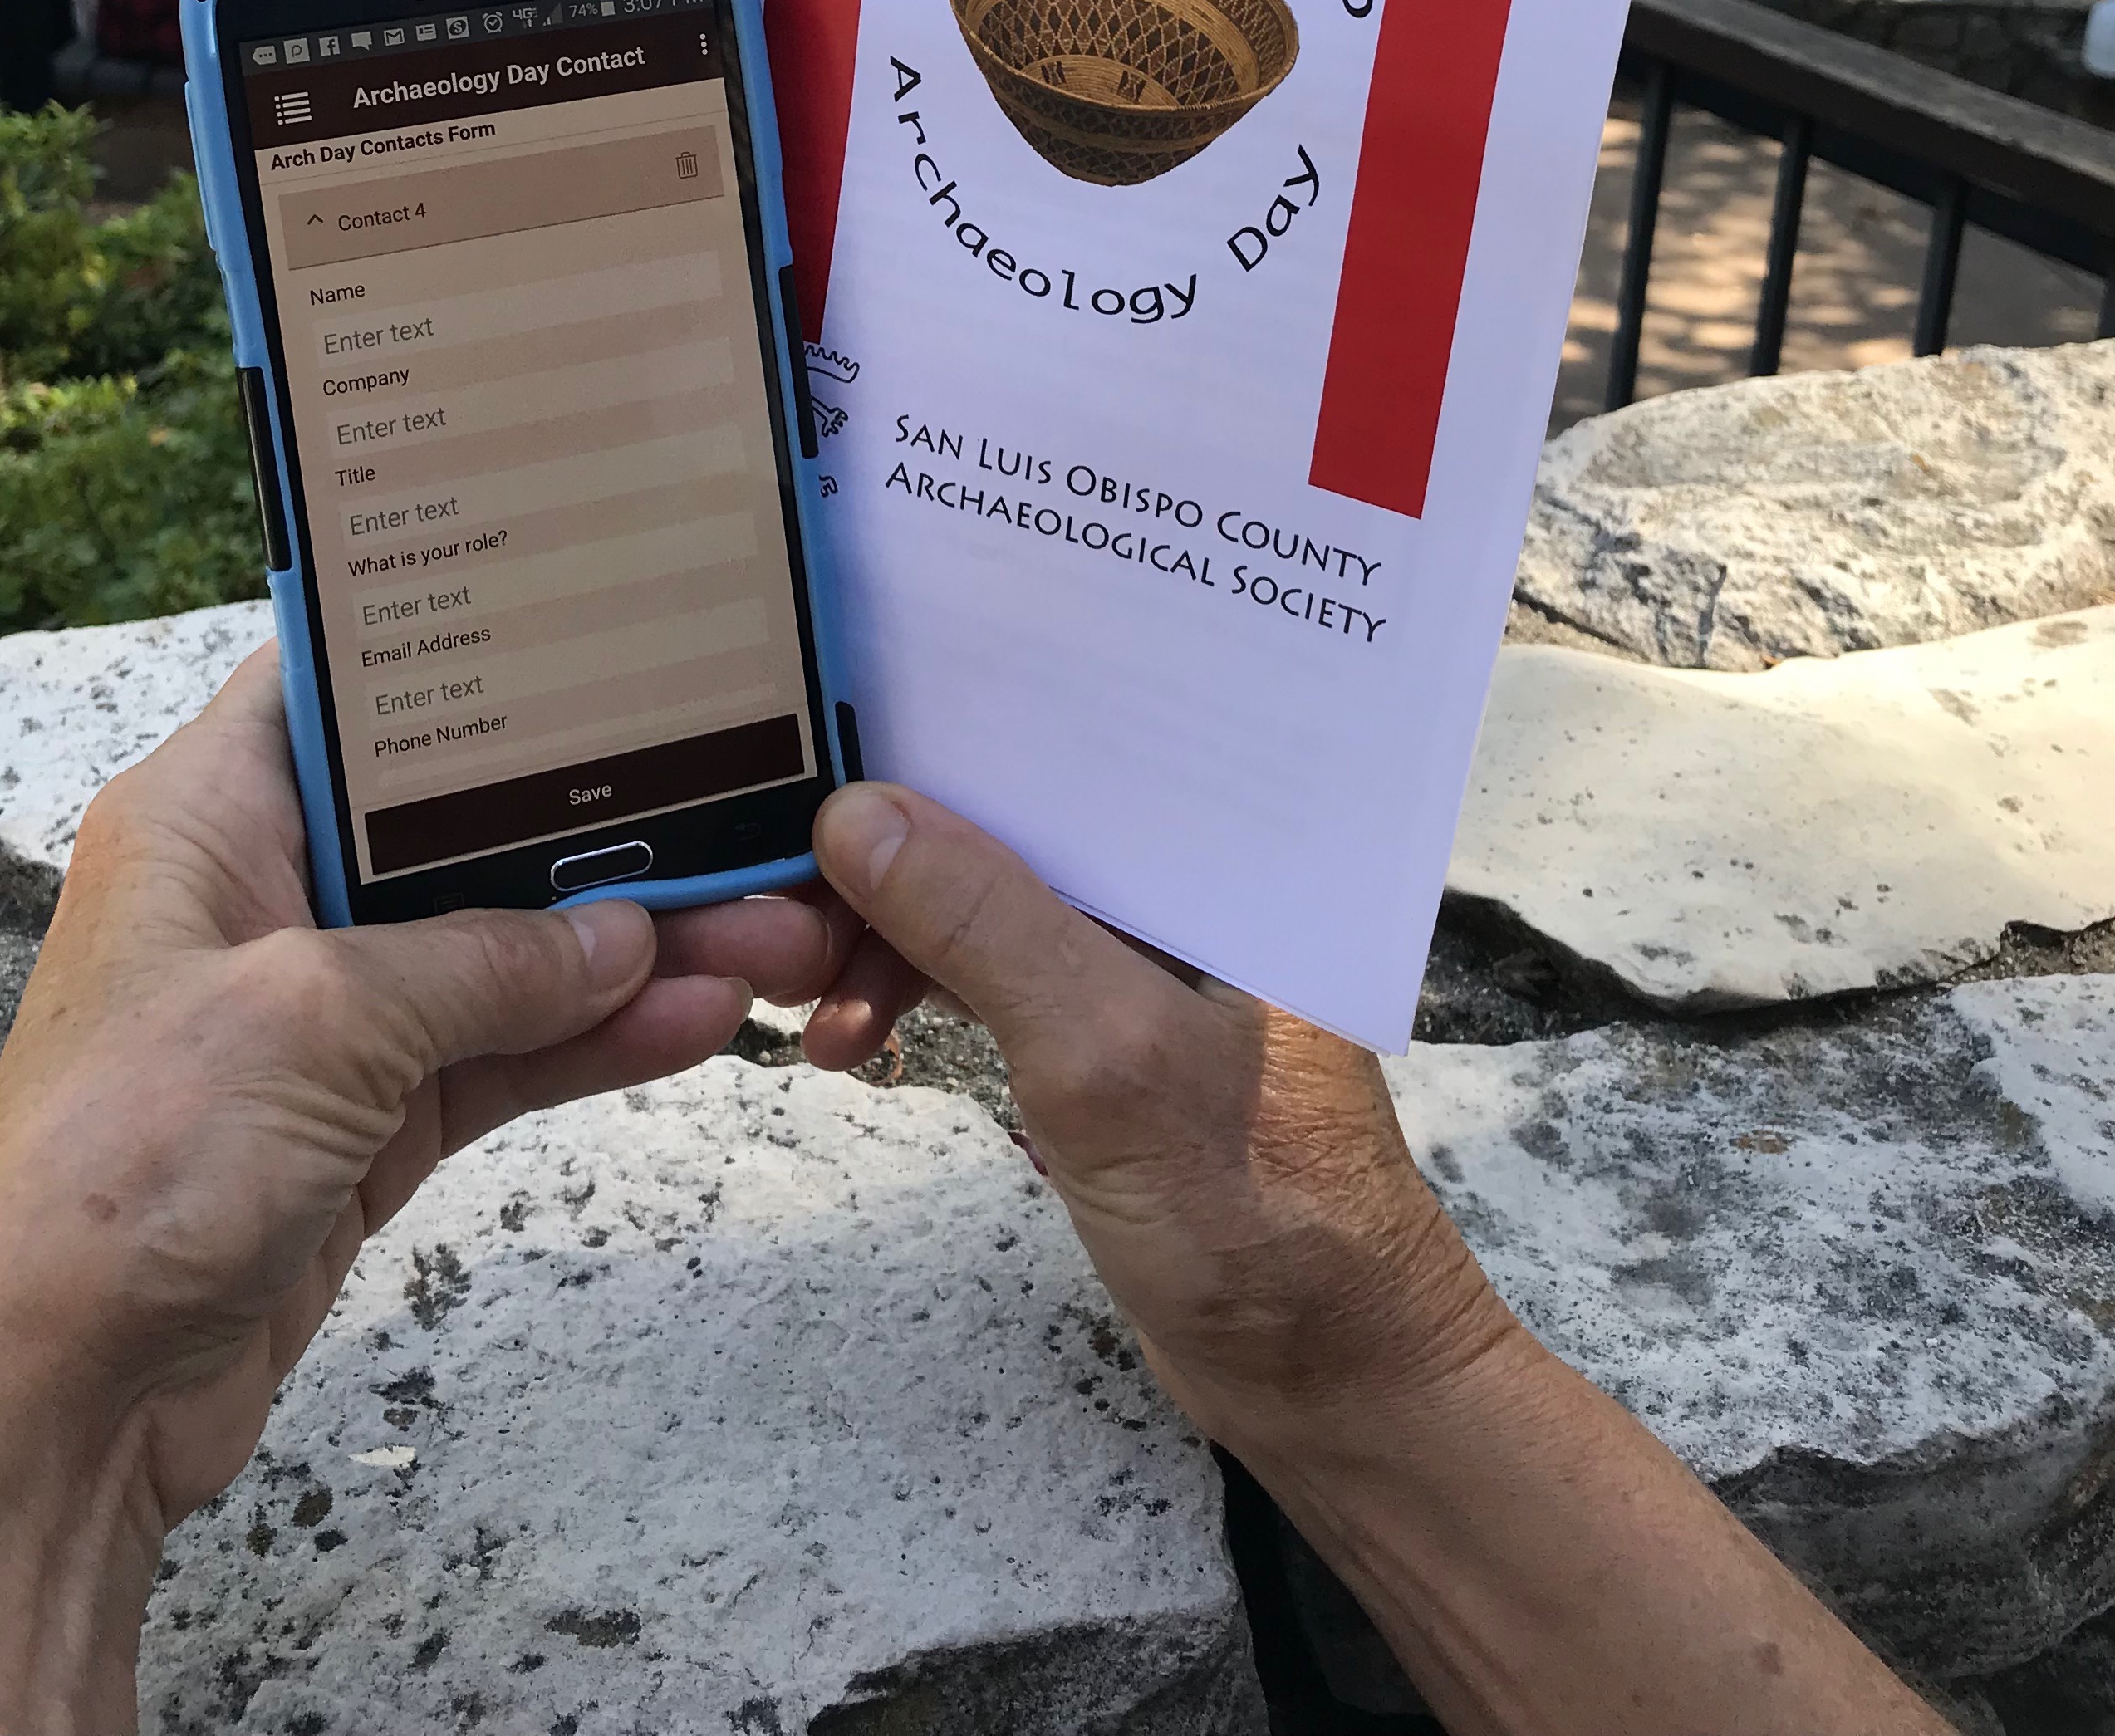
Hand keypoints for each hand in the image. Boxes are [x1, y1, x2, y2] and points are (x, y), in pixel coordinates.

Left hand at [0, 655, 857, 1735]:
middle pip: (460, 825)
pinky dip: (591, 1041)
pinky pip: (498, 1056)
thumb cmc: (130, 1161)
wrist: (46, 1406)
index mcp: (213, 813)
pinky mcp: (359, 1126)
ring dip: (631, 947)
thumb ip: (481, 964)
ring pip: (501, 950)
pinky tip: (702, 1019)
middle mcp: (265, 893)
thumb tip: (629, 939)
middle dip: (605, 824)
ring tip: (774, 934)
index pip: (354, 683)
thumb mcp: (314, 1018)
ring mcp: (319, 1017)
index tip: (613, 619)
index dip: (476, 645)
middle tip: (754, 808)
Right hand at [798, 783, 1501, 1462]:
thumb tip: (851, 811)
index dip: (946, 727)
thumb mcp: (1108, 1057)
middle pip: (1011, 815)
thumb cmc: (1261, 1216)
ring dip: (885, 934)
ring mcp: (1141, 963)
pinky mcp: (1104, 1038)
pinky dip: (913, 993)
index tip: (817, 741)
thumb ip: (987, 926)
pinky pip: (988, 974)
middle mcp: (1183, 882)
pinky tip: (845, 1038)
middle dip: (890, 844)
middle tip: (782, 911)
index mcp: (1222, 849)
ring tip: (804, 1002)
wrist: (1332, 1387)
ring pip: (985, 898)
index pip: (1072, 739)